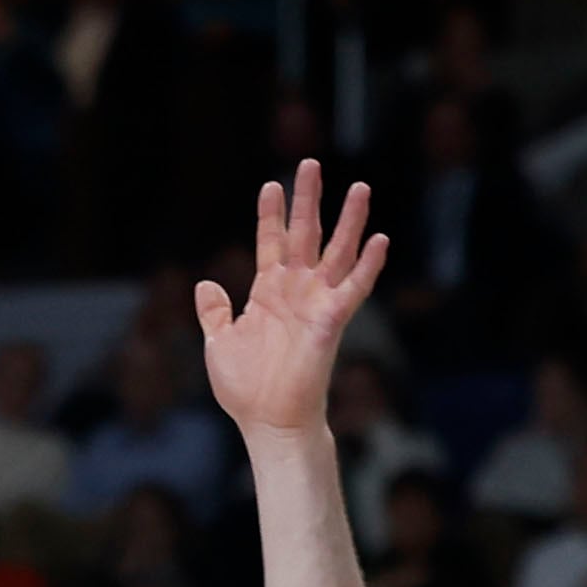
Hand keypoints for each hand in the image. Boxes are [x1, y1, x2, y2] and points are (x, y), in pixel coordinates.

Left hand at [195, 164, 387, 436]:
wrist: (268, 422)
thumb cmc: (246, 389)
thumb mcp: (219, 343)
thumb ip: (214, 312)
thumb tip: (205, 283)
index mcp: (267, 292)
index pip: (271, 242)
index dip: (271, 214)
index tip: (271, 185)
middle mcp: (295, 291)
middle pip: (305, 234)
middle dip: (308, 199)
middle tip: (310, 163)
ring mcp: (316, 303)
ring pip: (337, 252)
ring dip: (349, 221)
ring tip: (360, 187)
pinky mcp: (332, 320)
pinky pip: (355, 287)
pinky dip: (369, 264)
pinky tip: (381, 239)